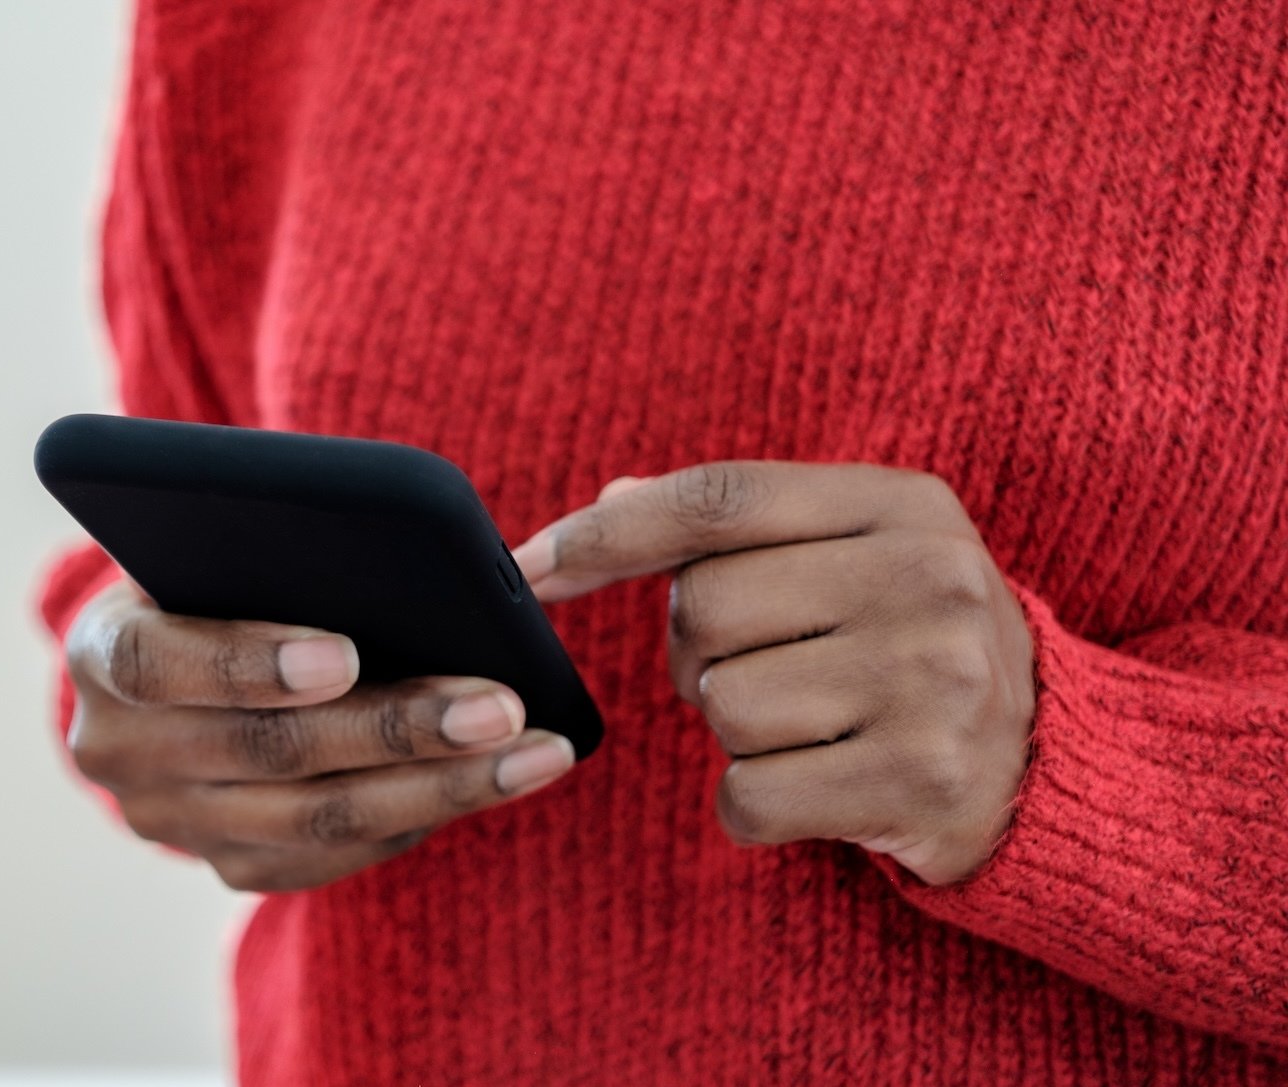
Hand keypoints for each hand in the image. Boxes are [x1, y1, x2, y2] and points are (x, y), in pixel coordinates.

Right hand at [64, 581, 577, 891]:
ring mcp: (174, 822)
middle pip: (267, 752)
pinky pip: (335, 858)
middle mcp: (121, 752)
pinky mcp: (229, 866)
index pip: (160, 664)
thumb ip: (278, 552)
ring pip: (316, 821)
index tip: (344, 654)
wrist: (172, 667)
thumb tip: (418, 557)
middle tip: (499, 705)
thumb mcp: (218, 547)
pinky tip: (496, 782)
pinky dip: (420, 818)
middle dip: (396, 728)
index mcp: (105, 652)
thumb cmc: (218, 577)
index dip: (248, 664)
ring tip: (532, 751)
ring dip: (438, 786)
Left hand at [511, 463, 1034, 884]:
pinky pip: (748, 795)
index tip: (531, 564)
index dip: (609, 531)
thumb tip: (607, 500)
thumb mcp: (854, 550)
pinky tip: (819, 786)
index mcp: (903, 504)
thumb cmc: (910, 640)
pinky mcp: (918, 782)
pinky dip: (755, 804)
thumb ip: (737, 522)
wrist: (1050, 763)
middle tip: (764, 669)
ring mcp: (933, 683)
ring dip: (734, 731)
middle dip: (698, 651)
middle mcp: (927, 581)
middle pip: (703, 608)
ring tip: (811, 726)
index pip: (719, 498)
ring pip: (720, 706)